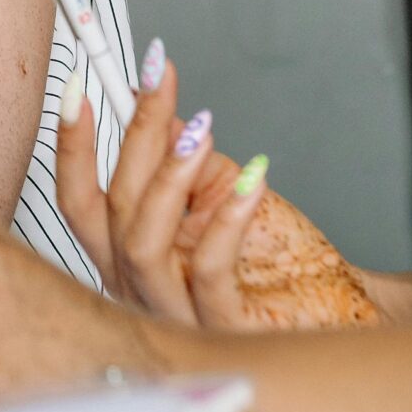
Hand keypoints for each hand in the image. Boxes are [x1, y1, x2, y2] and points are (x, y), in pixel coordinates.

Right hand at [56, 49, 378, 328]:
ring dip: (168, 176)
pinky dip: (226, 218)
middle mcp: (141, 288)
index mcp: (129, 257)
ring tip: (202, 131)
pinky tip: (251, 181)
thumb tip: (158, 110)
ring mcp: (177, 315)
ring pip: (142, 242)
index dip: (71, 145)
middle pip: (111, 208)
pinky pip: (209, 272)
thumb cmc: (281, 262)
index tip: (77, 86)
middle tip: (158, 81)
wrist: (340, 311)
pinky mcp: (223, 330)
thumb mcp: (220, 193)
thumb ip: (183, 159)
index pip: (80, 201)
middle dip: (134, 134)